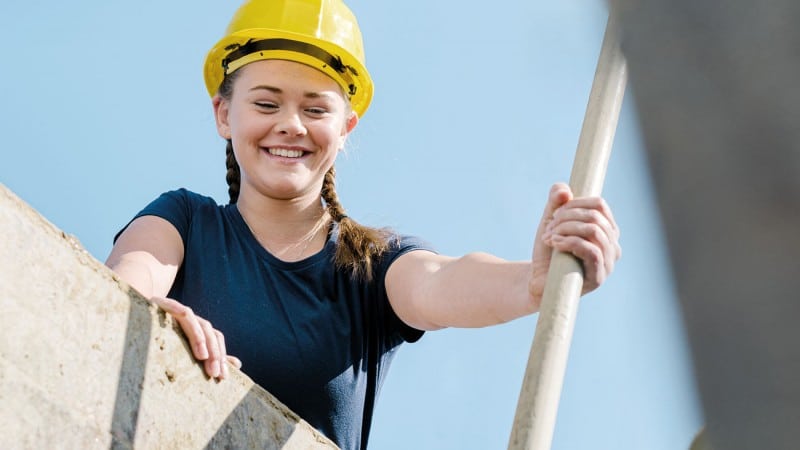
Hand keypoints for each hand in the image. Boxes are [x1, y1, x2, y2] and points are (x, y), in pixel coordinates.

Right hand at [150, 296, 241, 379]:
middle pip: (209, 331)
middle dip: (214, 352)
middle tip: (214, 374)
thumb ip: (211, 356)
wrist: (125, 320)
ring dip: (201, 339)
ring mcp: (175, 309)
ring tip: (203, 358)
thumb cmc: (154, 339)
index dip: (221, 355)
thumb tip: (238, 363)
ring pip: (196, 321)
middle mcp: (189, 317)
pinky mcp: (162, 303)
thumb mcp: (182, 352)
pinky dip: (186, 321)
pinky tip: (184, 334)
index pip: (215, 338)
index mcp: (195, 327)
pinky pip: (179, 309)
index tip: (222, 377)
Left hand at [529, 183, 621, 303]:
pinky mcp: (599, 277)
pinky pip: (591, 251)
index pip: (599, 205)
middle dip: (566, 217)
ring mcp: (608, 263)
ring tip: (549, 236)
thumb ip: (555, 201)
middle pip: (595, 217)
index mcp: (606, 230)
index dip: (575, 203)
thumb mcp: (550, 220)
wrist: (538, 280)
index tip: (554, 213)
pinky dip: (569, 242)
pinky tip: (554, 243)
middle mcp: (613, 246)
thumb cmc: (548, 251)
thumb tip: (565, 190)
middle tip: (549, 227)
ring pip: (594, 231)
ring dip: (566, 229)